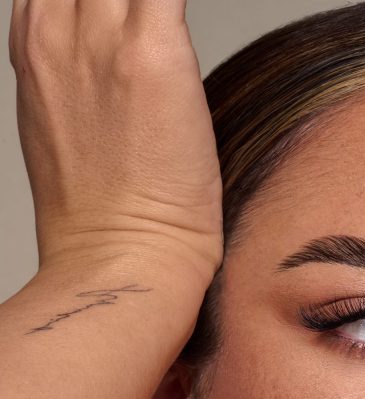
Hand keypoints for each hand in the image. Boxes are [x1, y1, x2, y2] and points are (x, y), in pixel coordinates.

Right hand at [9, 0, 223, 285]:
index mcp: (33, 45)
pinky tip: (186, 37)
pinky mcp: (156, 50)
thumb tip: (116, 63)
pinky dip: (180, 3)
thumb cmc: (102, 218)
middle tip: (159, 26)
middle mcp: (58, 29)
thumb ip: (76, 73)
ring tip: (172, 37)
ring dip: (157, 5)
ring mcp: (104, 38)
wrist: (121, 262)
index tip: (135, 19)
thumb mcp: (58, 127)